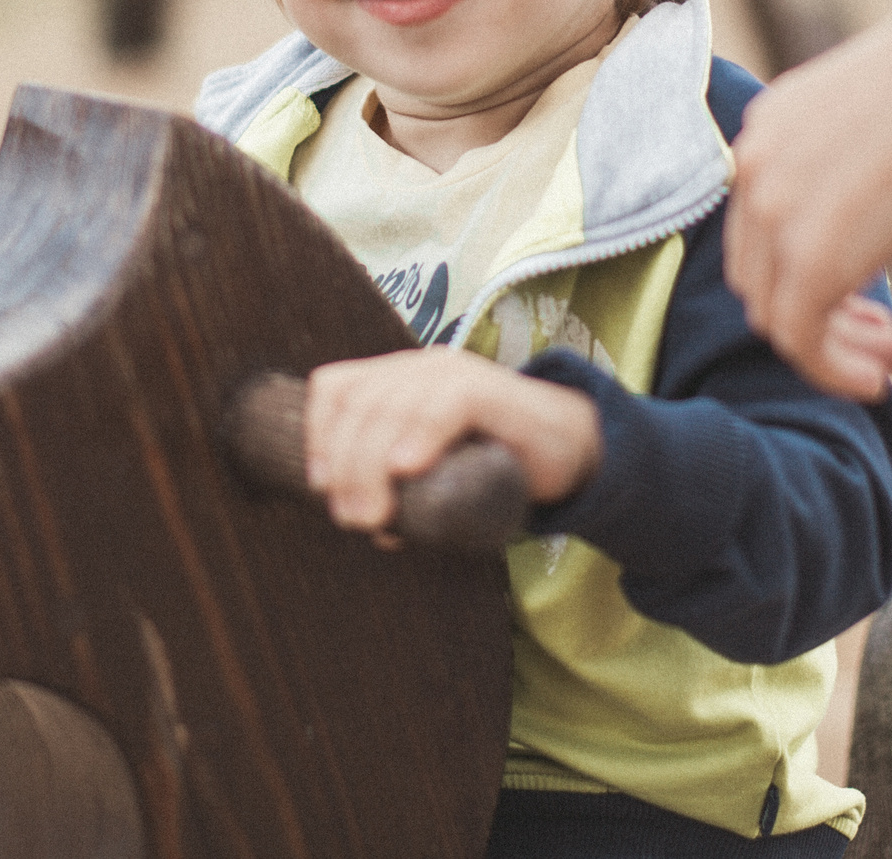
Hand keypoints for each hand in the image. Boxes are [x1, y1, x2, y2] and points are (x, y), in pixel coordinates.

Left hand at [303, 348, 599, 545]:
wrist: (572, 448)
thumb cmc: (497, 462)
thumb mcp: (436, 474)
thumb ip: (400, 491)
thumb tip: (366, 525)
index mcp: (399, 377)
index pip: (336, 389)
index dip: (319, 436)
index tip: (323, 488)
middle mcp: (421, 367)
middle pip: (359, 404)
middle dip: (345, 465)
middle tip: (354, 518)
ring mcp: (456, 374)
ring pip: (393, 407)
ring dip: (371, 464)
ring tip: (375, 513)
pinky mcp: (491, 390)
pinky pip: (446, 405)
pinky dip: (420, 435)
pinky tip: (408, 468)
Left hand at [726, 2, 891, 398]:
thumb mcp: (887, 119)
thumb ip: (860, 163)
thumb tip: (887, 192)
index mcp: (768, 130)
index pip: (762, 228)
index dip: (806, 274)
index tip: (868, 302)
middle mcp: (753, 169)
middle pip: (760, 275)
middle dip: (818, 317)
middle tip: (882, 336)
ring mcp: (771, 213)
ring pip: (777, 315)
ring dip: (833, 352)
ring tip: (891, 362)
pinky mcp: (807, 257)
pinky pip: (801, 341)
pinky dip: (834, 372)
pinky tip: (878, 382)